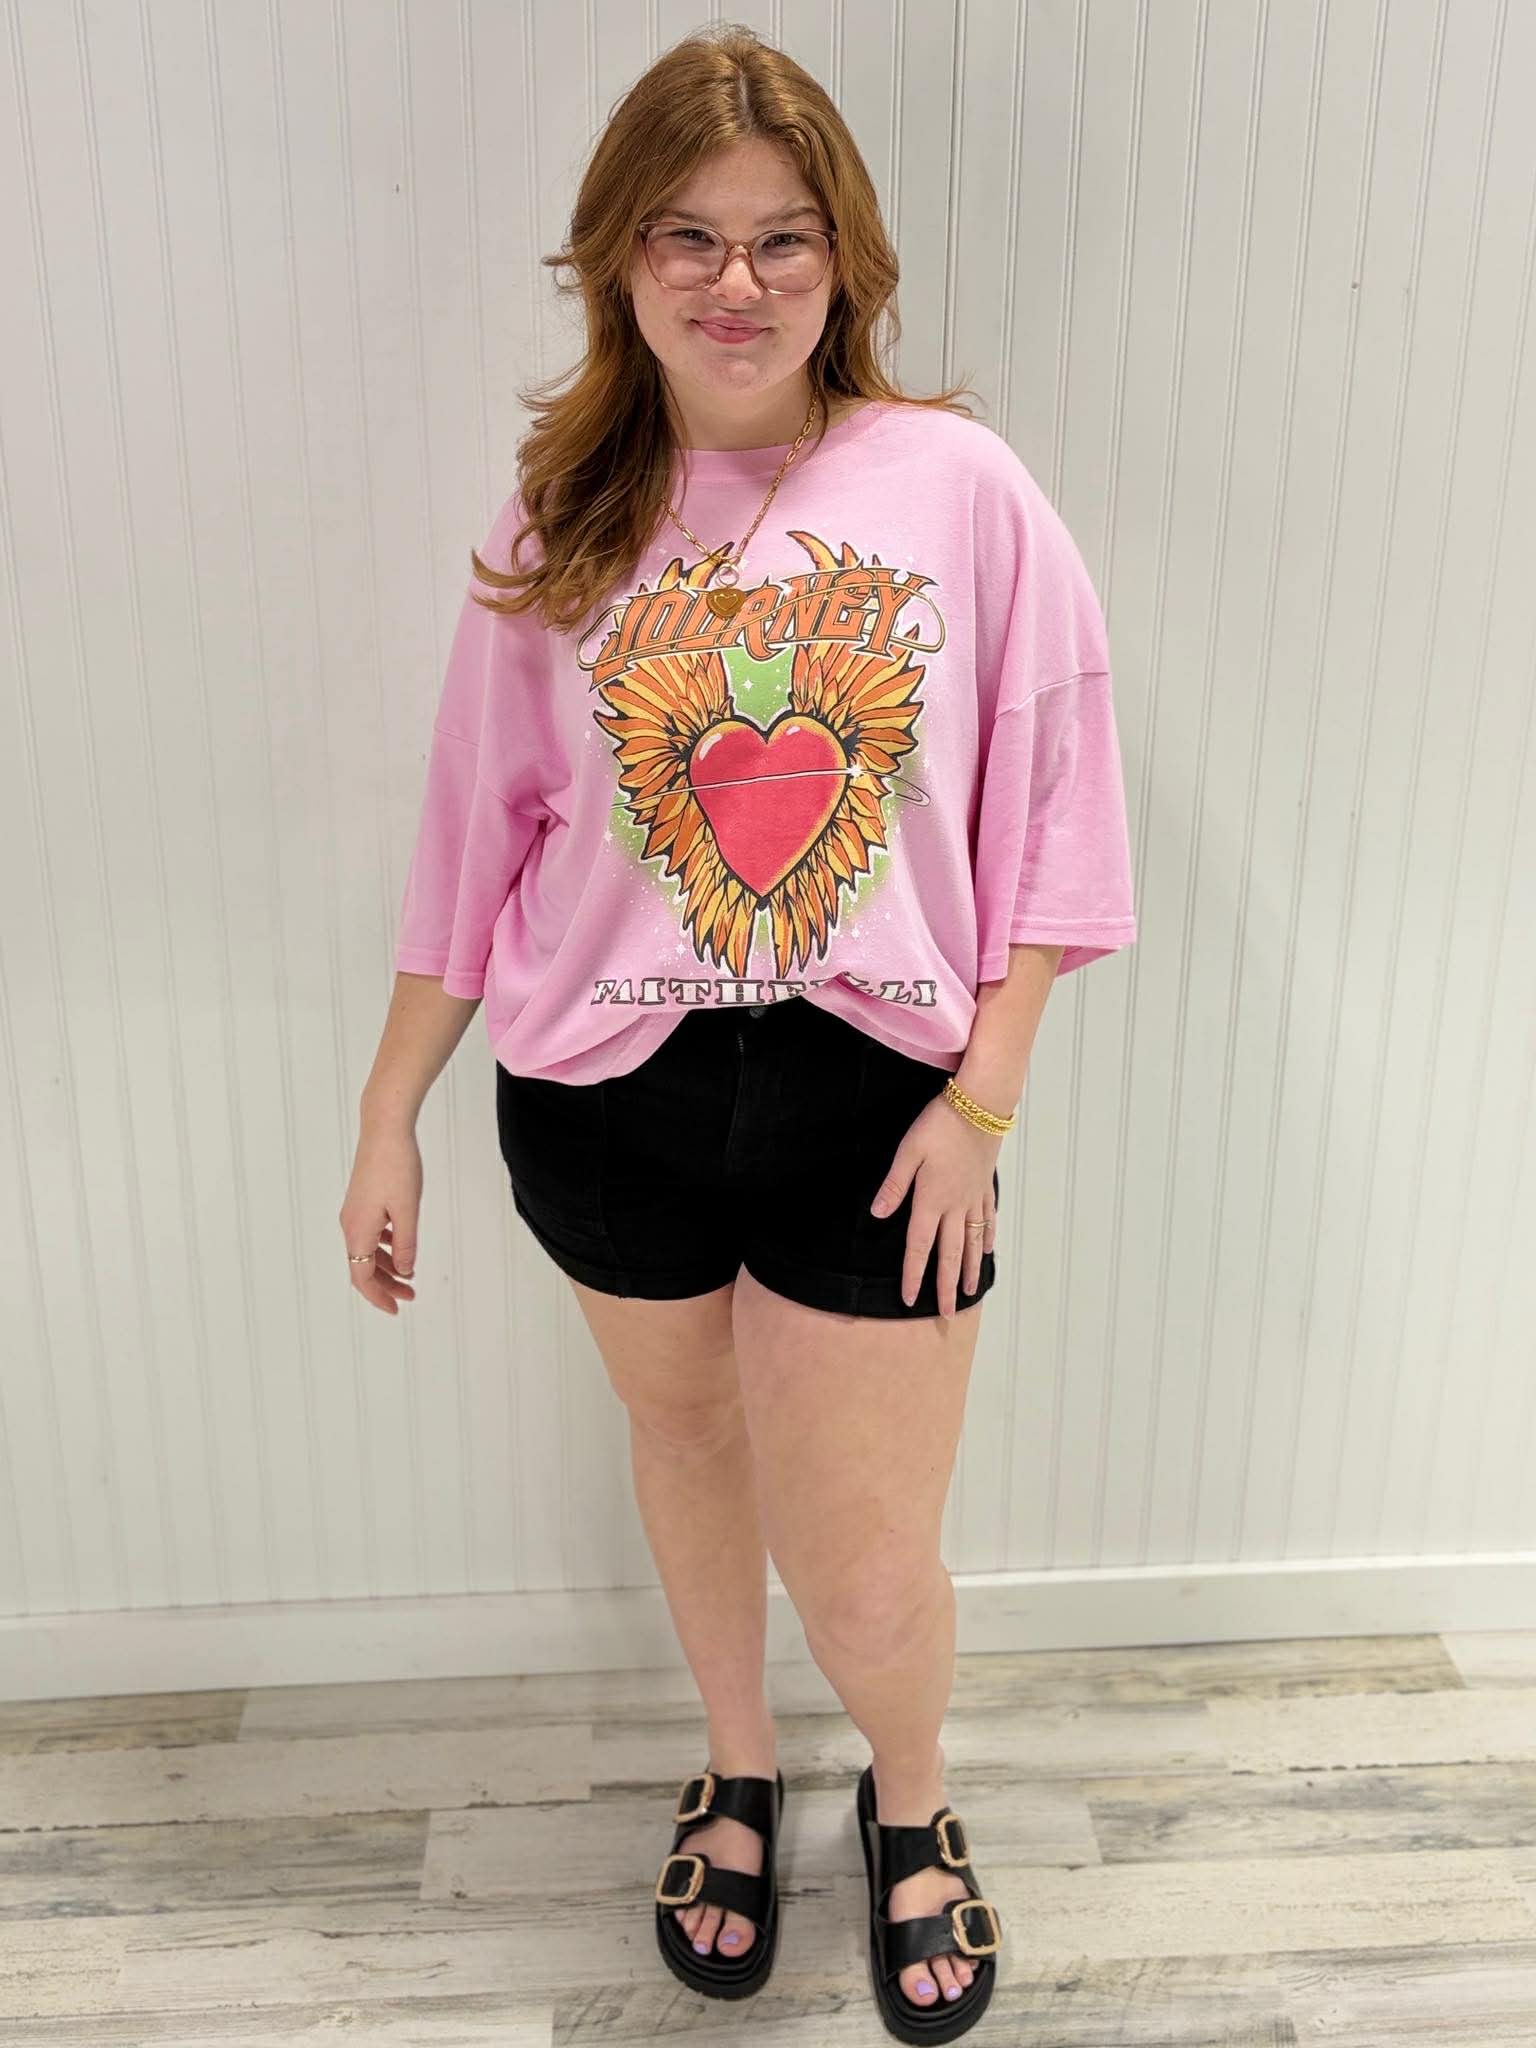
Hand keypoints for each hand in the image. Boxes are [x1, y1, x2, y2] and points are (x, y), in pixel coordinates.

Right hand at [339, 1117, 423, 1315]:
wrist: (384, 1128)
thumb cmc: (397, 1166)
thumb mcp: (407, 1211)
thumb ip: (406, 1244)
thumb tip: (406, 1270)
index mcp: (358, 1231)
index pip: (362, 1277)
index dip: (378, 1297)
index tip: (396, 1309)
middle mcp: (350, 1224)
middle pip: (363, 1267)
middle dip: (386, 1285)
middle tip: (410, 1296)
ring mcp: (354, 1211)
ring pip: (367, 1250)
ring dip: (387, 1266)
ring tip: (410, 1275)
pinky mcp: (361, 1200)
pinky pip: (369, 1233)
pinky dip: (384, 1246)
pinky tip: (400, 1245)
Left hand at [869, 1094, 1002, 1314]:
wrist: (980, 1104)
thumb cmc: (940, 1124)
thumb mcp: (908, 1151)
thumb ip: (894, 1185)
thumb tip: (878, 1214)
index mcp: (931, 1200)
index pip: (919, 1246)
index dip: (914, 1274)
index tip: (910, 1299)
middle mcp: (955, 1205)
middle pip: (949, 1254)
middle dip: (945, 1286)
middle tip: (945, 1313)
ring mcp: (973, 1197)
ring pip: (972, 1242)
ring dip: (967, 1270)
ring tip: (967, 1292)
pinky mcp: (985, 1184)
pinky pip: (988, 1218)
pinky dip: (988, 1238)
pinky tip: (987, 1251)